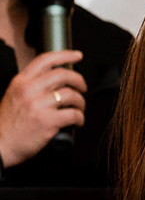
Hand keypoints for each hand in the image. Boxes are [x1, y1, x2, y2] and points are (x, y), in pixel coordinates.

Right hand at [0, 49, 84, 166]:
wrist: (0, 144)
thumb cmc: (8, 124)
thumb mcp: (14, 96)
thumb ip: (30, 86)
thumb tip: (53, 80)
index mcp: (21, 82)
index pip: (45, 60)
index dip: (65, 55)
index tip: (77, 56)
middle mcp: (29, 90)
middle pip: (64, 75)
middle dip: (79, 81)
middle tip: (82, 88)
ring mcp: (39, 105)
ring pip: (72, 95)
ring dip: (80, 102)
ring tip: (78, 108)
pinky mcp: (48, 121)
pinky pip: (74, 114)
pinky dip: (80, 118)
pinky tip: (77, 122)